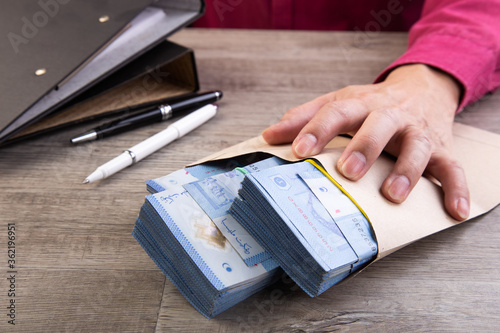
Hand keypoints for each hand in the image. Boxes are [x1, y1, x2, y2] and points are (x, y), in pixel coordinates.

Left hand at [262, 64, 469, 220]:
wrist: (422, 88)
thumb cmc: (372, 103)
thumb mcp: (339, 101)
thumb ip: (304, 117)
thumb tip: (269, 135)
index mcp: (360, 103)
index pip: (336, 112)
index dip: (317, 130)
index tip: (299, 150)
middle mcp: (390, 115)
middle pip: (379, 125)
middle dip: (365, 146)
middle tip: (349, 170)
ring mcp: (418, 132)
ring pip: (417, 147)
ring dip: (407, 169)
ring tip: (393, 194)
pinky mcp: (442, 147)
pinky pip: (453, 168)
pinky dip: (456, 188)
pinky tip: (454, 210)